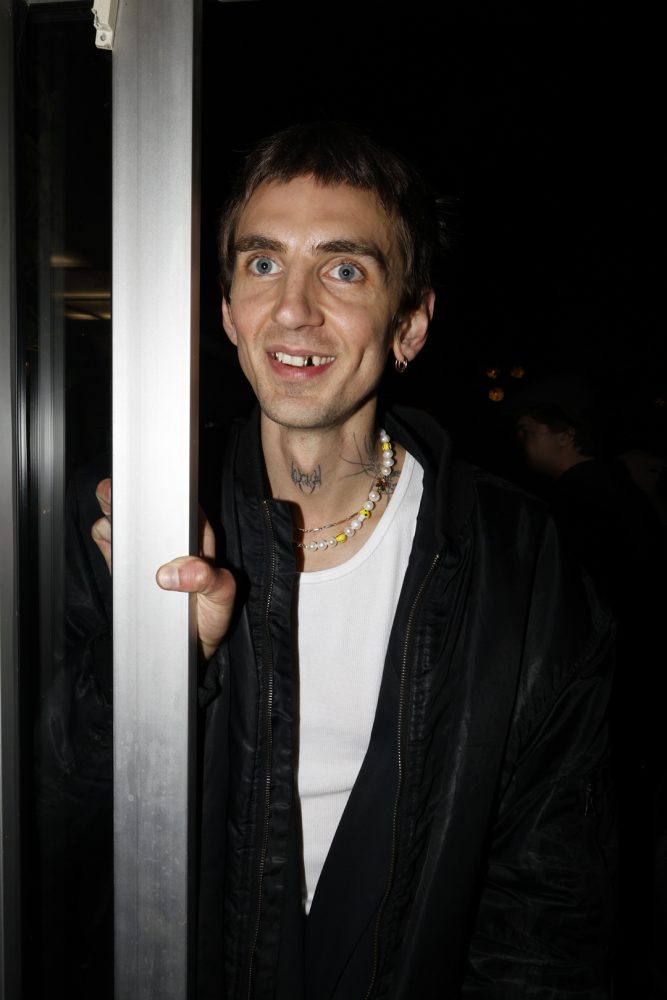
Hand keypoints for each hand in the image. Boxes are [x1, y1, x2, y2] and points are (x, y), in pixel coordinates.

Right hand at [92, 478, 235, 659]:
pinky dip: (105, 536)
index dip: (165, 491)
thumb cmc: (213, 616)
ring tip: (113, 519)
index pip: (181, 503)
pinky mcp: (126, 566)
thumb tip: (171, 573)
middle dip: (131, 496)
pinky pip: (111, 543)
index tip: (151, 488)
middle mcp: (170, 537)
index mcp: (197, 534)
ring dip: (114, 514)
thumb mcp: (221, 596)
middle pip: (147, 506)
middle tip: (118, 496)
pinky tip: (109, 537)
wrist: (190, 647)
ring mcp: (147, 551)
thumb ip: (205, 579)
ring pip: (125, 521)